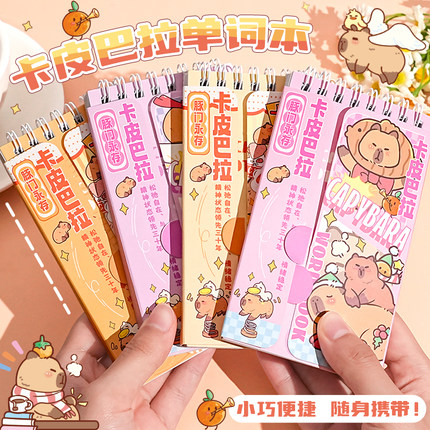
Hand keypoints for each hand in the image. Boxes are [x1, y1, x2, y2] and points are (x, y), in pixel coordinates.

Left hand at [58, 304, 213, 429]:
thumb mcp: (105, 397)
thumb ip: (137, 356)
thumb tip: (162, 315)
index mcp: (70, 375)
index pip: (95, 327)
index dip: (120, 303)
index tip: (145, 280)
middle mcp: (100, 385)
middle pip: (132, 342)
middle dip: (157, 319)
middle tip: (180, 293)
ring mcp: (129, 404)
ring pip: (158, 364)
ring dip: (180, 340)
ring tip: (199, 313)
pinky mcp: (153, 423)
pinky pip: (175, 389)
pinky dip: (192, 368)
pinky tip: (205, 346)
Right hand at [258, 312, 429, 428]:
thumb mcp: (394, 411)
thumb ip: (360, 365)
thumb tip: (330, 320)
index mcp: (414, 380)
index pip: (383, 329)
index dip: (356, 302)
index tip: (327, 278)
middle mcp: (379, 392)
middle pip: (342, 347)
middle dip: (314, 322)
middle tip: (289, 296)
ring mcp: (350, 413)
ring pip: (316, 372)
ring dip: (291, 347)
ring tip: (269, 319)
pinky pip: (301, 401)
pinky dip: (282, 379)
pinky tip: (266, 355)